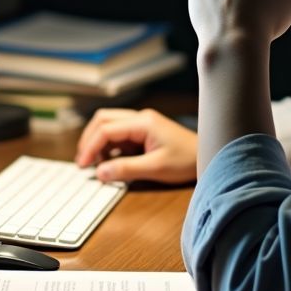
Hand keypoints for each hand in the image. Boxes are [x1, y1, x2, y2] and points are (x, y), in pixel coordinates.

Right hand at [74, 108, 197, 183]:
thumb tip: (100, 172)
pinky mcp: (143, 132)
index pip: (106, 129)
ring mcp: (141, 123)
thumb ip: (126, 169)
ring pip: (109, 125)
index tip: (83, 165)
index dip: (90, 146)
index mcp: (143, 122)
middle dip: (89, 139)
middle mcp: (140, 117)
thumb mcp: (155, 168)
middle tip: (83, 162)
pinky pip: (118, 134)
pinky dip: (108, 145)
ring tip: (94, 163)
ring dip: (98, 141)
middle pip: (103, 120)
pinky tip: (109, 161)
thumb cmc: (185, 160)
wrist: (206, 157)